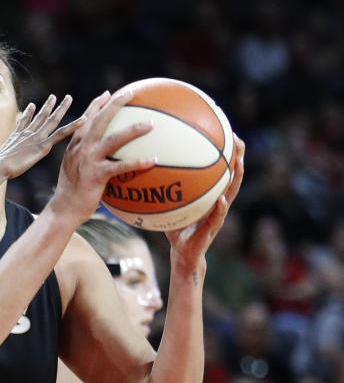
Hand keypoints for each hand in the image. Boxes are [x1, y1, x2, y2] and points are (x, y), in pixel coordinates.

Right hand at [0, 94, 83, 178]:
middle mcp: (28, 133)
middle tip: (55, 96)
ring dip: (61, 109)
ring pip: (52, 120)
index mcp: (17, 135)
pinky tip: (84, 119)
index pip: (24, 121)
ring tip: (69, 98)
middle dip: (48, 106)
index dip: (28, 113)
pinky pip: (61, 134)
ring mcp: (37, 137)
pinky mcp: (43, 145)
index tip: (32, 105)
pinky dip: (73, 126)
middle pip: (41, 116)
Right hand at [50, 89, 157, 225]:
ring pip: (113, 139)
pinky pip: (121, 166)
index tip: (109, 94)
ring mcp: (88, 161)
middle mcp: (81, 148)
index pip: (86, 119)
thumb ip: (84, 156)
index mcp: (75, 145)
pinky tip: (153, 160)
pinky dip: (138, 162)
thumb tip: (102, 153)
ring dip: (133, 129)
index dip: (97, 105)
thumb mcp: (73, 168)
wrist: (63, 209)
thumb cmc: (72, 191)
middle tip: (131, 92)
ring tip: (151, 123)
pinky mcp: (96, 175)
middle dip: (115, 104)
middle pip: (99, 120)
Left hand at [165, 135, 244, 267]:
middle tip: (236, 137)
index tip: (223, 128)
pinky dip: (220, 208)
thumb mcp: (168, 204)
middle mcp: (218, 200)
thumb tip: (144, 169)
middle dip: (237, 155)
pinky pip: (218, 216)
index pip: (220, 167)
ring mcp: (218, 214)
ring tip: (238, 161)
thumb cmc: (176, 227)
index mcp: (210, 193)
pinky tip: (221, 199)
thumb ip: (162, 189)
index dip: (223, 149)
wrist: (183, 254)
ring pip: (231, 192)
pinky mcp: (212, 229)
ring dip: (236, 177)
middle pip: (232, 173)